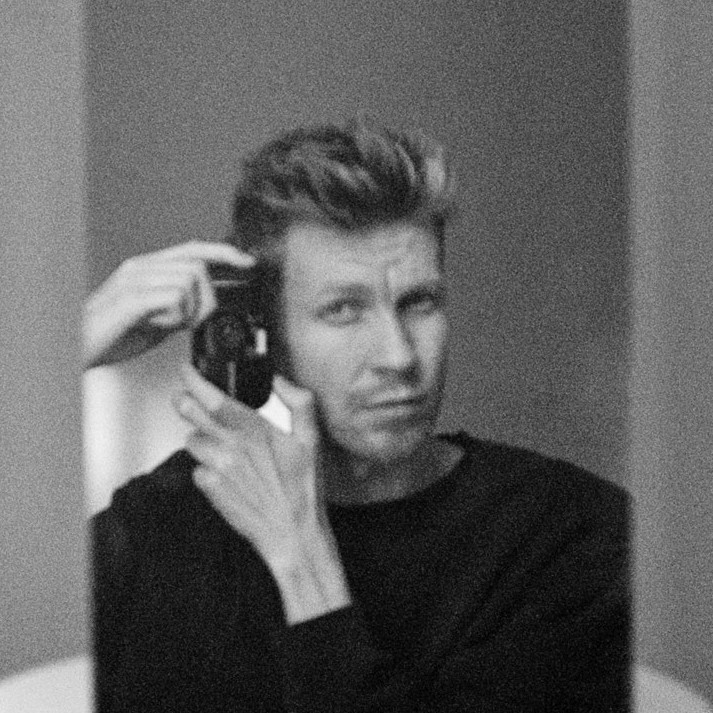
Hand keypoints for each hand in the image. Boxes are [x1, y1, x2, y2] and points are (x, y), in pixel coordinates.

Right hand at [83, 241, 253, 368]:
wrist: (77, 347)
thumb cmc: (112, 335)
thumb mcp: (156, 319)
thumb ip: (181, 308)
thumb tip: (205, 309)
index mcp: (149, 268)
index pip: (194, 249)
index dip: (225, 253)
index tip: (249, 263)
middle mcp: (142, 267)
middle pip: (198, 266)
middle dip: (208, 297)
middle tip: (193, 322)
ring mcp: (135, 280)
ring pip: (189, 281)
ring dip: (190, 310)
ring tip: (168, 325)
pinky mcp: (131, 298)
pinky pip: (173, 298)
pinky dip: (175, 316)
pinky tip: (159, 325)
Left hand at [173, 365, 350, 624]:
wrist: (292, 534)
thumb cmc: (304, 488)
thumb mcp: (312, 440)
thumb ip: (299, 402)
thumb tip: (280, 380)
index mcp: (253, 428)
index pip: (212, 396)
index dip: (193, 379)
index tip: (187, 369)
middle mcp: (229, 446)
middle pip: (189, 413)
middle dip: (184, 401)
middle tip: (187, 398)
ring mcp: (216, 469)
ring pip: (192, 441)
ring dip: (201, 437)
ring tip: (221, 443)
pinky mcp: (210, 490)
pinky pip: (197, 469)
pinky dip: (207, 467)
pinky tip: (226, 472)